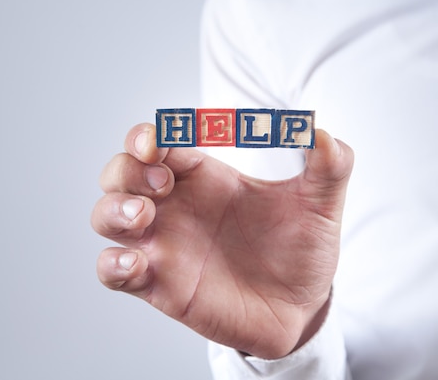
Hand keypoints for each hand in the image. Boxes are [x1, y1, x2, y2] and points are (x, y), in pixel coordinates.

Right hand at [92, 123, 353, 358]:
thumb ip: (330, 165)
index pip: (160, 142)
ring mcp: (164, 245)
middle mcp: (177, 206)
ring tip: (142, 215)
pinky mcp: (159, 285)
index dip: (150, 135)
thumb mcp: (322, 205)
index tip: (160, 140)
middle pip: (121, 172)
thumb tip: (321, 129)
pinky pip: (112, 271)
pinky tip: (134, 264)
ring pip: (107, 216)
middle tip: (162, 183)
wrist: (302, 307)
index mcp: (206, 177)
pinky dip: (111, 264)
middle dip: (127, 168)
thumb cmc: (303, 251)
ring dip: (113, 209)